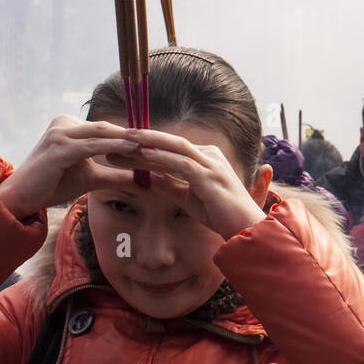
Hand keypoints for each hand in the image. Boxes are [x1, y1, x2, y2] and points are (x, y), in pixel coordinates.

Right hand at [0, 116, 144, 217]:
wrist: (21, 198)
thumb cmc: (53, 185)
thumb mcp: (91, 178)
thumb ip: (116, 176)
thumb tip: (143, 180)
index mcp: (70, 125)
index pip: (108, 129)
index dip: (132, 137)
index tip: (157, 144)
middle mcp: (64, 123)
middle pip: (107, 128)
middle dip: (134, 136)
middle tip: (161, 141)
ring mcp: (60, 133)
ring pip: (102, 134)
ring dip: (128, 140)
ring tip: (152, 145)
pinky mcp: (58, 147)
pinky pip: (92, 146)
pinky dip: (114, 148)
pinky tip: (132, 151)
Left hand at [104, 128, 266, 238]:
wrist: (245, 228)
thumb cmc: (220, 214)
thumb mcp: (187, 197)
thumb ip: (168, 185)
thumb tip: (145, 177)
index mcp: (205, 157)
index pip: (170, 148)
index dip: (145, 146)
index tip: (121, 148)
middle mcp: (208, 155)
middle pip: (170, 142)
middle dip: (144, 137)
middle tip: (118, 134)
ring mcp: (210, 164)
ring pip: (175, 147)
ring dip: (149, 143)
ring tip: (126, 139)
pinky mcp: (210, 176)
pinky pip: (182, 163)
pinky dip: (163, 158)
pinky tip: (144, 155)